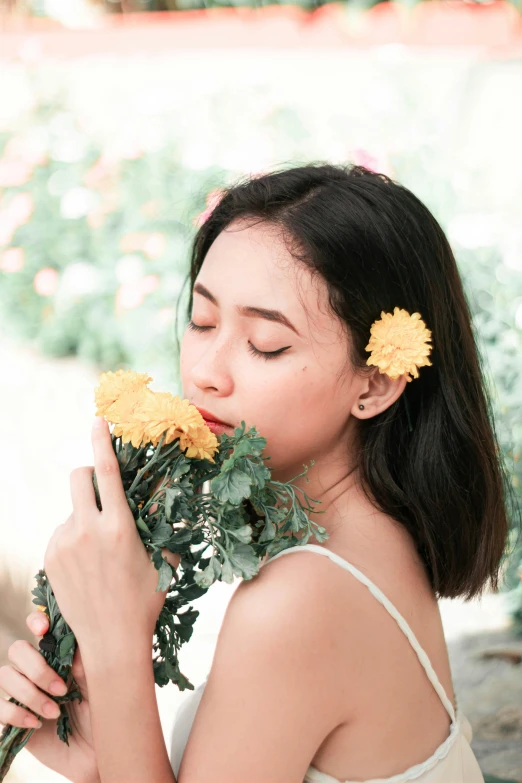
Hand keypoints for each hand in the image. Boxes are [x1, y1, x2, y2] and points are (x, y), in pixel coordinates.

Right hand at [0, 611, 98, 782]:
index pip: (38, 627)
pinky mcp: (11, 716)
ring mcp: (21, 691)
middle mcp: (36, 668)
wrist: (94, 752)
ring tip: (54, 712)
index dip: (35, 621)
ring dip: (30, 694)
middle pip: (17, 649)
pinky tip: (36, 723)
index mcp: (58, 654)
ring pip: (6, 676)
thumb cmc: (100, 712)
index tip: (43, 629)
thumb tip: (72, 645)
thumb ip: (84, 663)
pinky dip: (16, 713)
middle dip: (37, 668)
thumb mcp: (99, 685)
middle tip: (61, 689)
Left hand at [43, 417, 179, 663]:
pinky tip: (87, 564)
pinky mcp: (50, 559)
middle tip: (101, 491)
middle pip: (77, 477)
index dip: (101, 441)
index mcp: (119, 527)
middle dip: (88, 474)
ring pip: (71, 510)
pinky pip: (61, 532)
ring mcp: (64, 545)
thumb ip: (167, 524)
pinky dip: (73, 537)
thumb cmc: (146, 600)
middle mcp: (87, 530)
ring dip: (84, 515)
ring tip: (100, 550)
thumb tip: (175, 495)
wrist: (111, 642)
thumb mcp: (164, 559)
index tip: (97, 421)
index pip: (107, 471)